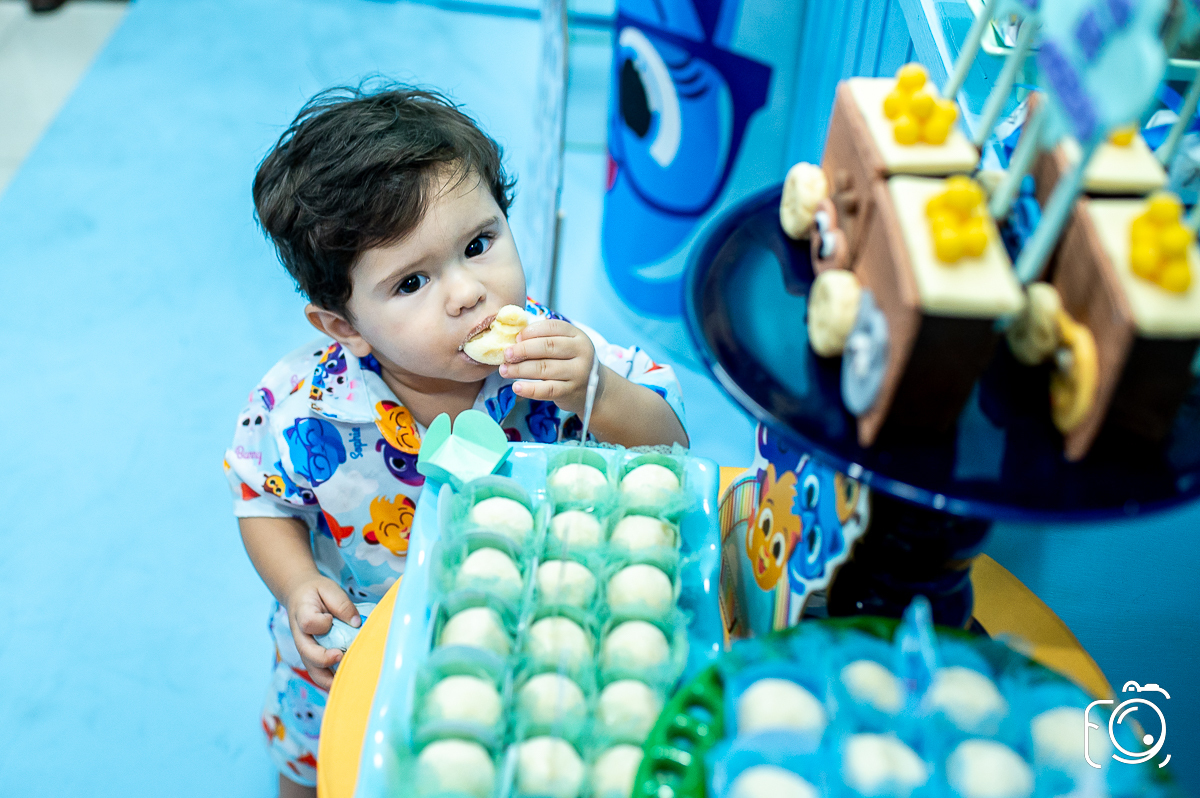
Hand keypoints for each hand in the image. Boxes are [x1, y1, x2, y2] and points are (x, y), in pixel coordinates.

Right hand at [284, 574, 360, 689]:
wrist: (300, 596)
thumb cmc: (317, 592)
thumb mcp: (329, 589)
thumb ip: (341, 603)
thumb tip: (356, 622)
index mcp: (303, 614)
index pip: (308, 623)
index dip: (320, 623)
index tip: (330, 618)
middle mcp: (301, 636)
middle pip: (307, 653)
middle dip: (323, 659)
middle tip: (340, 656)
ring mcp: (305, 649)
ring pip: (312, 669)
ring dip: (328, 679)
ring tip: (347, 683)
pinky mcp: (312, 657)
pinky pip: (319, 673)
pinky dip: (331, 681)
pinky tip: (347, 683)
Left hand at [500, 319, 604, 416]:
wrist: (594, 390)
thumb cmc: (571, 363)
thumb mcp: (566, 346)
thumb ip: (545, 339)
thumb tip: (513, 337)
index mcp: (578, 336)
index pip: (553, 327)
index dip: (531, 331)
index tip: (516, 338)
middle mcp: (582, 352)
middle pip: (548, 346)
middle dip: (523, 350)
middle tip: (506, 354)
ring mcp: (578, 372)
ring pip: (544, 368)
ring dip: (520, 369)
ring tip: (505, 370)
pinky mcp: (571, 391)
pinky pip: (547, 390)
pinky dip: (529, 389)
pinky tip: (516, 387)